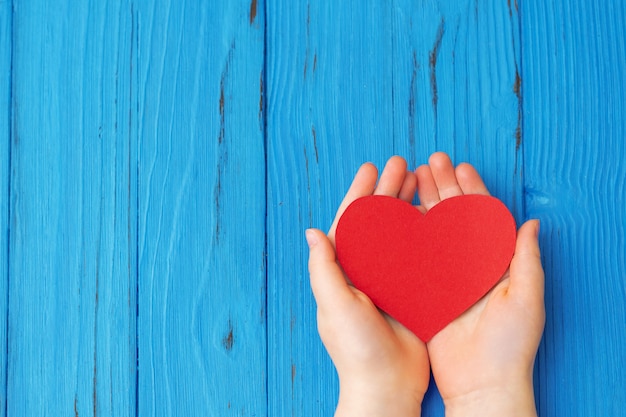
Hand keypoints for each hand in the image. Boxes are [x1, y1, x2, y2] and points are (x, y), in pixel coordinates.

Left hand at [306, 156, 429, 416]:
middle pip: (377, 221)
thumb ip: (324, 269)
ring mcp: (390, 279)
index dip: (360, 193)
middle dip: (388, 191)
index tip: (372, 167)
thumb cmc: (355, 349)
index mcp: (344, 270)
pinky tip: (438, 215)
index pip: (350, 222)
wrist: (386, 386)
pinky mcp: (412, 290)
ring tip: (422, 179)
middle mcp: (366, 270)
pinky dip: (426, 232)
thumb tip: (312, 231)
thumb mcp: (335, 306)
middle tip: (404, 163)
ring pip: (400, 232)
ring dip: (408, 205)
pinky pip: (419, 254)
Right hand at [416, 153, 544, 416]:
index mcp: (494, 262)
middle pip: (454, 217)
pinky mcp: (424, 292)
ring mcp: (444, 277)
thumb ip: (527, 259)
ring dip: (424, 203)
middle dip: (444, 186)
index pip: (482, 216)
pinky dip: (407, 235)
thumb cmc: (510, 344)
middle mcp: (468, 265)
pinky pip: (415, 258)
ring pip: (432, 231)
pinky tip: (398, 216)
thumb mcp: (527, 298)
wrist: (482, 383)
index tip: (460, 166)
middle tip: (431, 161)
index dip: (472, 189)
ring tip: (413, 177)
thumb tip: (532, 222)